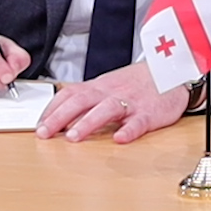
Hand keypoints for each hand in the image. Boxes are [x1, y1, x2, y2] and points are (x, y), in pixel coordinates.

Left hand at [35, 62, 190, 143]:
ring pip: (107, 109)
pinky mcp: (150, 113)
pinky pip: (139, 121)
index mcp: (99, 87)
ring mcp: (130, 102)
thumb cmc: (137, 83)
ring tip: (73, 137)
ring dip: (88, 122)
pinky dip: (129, 130)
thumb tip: (57, 116)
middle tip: (45, 133)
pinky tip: (120, 138)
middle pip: (81, 101)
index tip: (39, 126)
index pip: (70, 95)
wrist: (171, 72)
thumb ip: (86, 99)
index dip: (52, 110)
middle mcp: (111, 93)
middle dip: (60, 117)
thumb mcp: (108, 86)